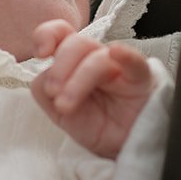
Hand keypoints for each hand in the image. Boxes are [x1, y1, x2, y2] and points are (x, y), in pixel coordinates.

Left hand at [31, 21, 154, 158]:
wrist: (124, 146)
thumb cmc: (95, 123)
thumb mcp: (59, 112)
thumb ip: (44, 92)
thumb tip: (44, 80)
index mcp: (74, 60)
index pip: (61, 33)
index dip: (47, 35)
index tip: (40, 54)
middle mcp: (95, 57)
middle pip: (77, 43)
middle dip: (60, 68)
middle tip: (54, 93)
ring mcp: (118, 66)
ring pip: (97, 59)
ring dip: (78, 80)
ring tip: (66, 107)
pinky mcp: (140, 78)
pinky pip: (134, 62)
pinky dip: (125, 55)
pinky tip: (116, 53)